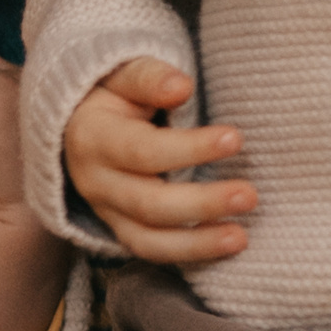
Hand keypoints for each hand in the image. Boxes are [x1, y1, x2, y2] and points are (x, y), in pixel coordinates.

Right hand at [63, 57, 251, 262]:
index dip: (190, 148)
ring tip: (241, 236)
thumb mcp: (121, 76)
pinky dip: (189, 253)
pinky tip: (227, 245)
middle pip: (148, 203)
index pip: (142, 151)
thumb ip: (148, 77)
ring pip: (148, 239)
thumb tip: (180, 86)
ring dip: (198, 241)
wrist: (80, 126)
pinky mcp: (120, 230)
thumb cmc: (111, 96)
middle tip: (249, 194)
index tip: (235, 139)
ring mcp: (106, 211)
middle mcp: (94, 181)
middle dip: (202, 203)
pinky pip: (153, 252)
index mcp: (92, 138)